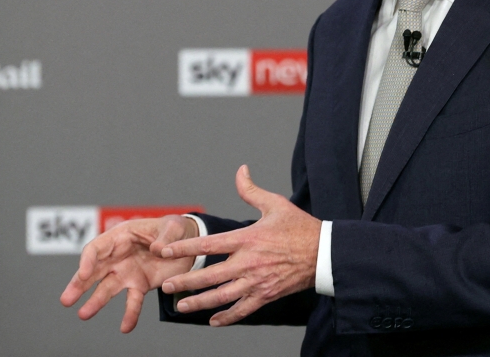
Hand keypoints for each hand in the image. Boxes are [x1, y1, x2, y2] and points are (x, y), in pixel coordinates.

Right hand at [60, 214, 198, 332]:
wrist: (186, 242)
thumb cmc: (174, 229)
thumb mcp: (174, 227)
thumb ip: (166, 236)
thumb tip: (158, 249)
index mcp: (122, 236)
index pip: (97, 248)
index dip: (88, 260)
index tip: (84, 273)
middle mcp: (118, 256)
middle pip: (94, 271)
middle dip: (79, 284)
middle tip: (66, 300)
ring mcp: (126, 272)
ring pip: (107, 288)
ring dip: (95, 302)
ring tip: (83, 314)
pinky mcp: (139, 285)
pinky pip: (133, 301)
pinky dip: (130, 314)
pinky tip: (126, 327)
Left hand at [158, 165, 320, 325]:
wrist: (324, 252)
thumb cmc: (300, 227)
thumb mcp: (276, 204)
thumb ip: (252, 191)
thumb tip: (240, 171)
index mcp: (248, 238)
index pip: (209, 244)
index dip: (184, 248)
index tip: (165, 251)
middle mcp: (249, 262)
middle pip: (209, 276)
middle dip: (185, 282)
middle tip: (166, 286)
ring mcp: (257, 281)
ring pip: (222, 296)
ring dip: (199, 303)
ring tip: (181, 307)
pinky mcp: (267, 295)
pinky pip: (242, 309)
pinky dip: (227, 316)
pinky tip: (213, 320)